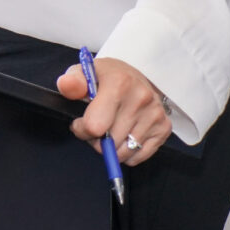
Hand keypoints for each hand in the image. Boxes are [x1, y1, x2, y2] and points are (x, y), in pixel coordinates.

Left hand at [56, 57, 171, 165]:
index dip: (82, 129)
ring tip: (109, 129)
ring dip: (111, 147)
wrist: (133, 76)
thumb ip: (72, 82)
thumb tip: (65, 85)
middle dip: (96, 139)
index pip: (95, 126)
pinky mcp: (164, 128)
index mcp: (119, 83)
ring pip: (123, 153)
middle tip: (96, 125)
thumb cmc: (105, 78)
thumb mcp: (85, 73)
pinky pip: (138, 157)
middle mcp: (141, 98)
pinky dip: (127, 153)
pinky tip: (123, 135)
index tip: (81, 121)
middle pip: (109, 143)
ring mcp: (155, 114)